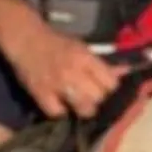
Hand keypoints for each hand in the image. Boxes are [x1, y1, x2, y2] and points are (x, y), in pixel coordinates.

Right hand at [0, 16, 121, 120]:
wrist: (25, 39)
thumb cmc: (56, 43)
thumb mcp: (82, 48)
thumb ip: (101, 64)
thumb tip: (126, 72)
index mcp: (85, 58)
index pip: (111, 83)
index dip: (109, 87)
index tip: (103, 87)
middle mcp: (73, 72)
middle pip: (99, 98)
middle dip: (97, 98)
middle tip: (89, 95)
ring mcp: (57, 84)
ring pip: (83, 109)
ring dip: (83, 108)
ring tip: (77, 103)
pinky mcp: (41, 94)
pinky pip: (58, 113)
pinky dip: (60, 111)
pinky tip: (59, 104)